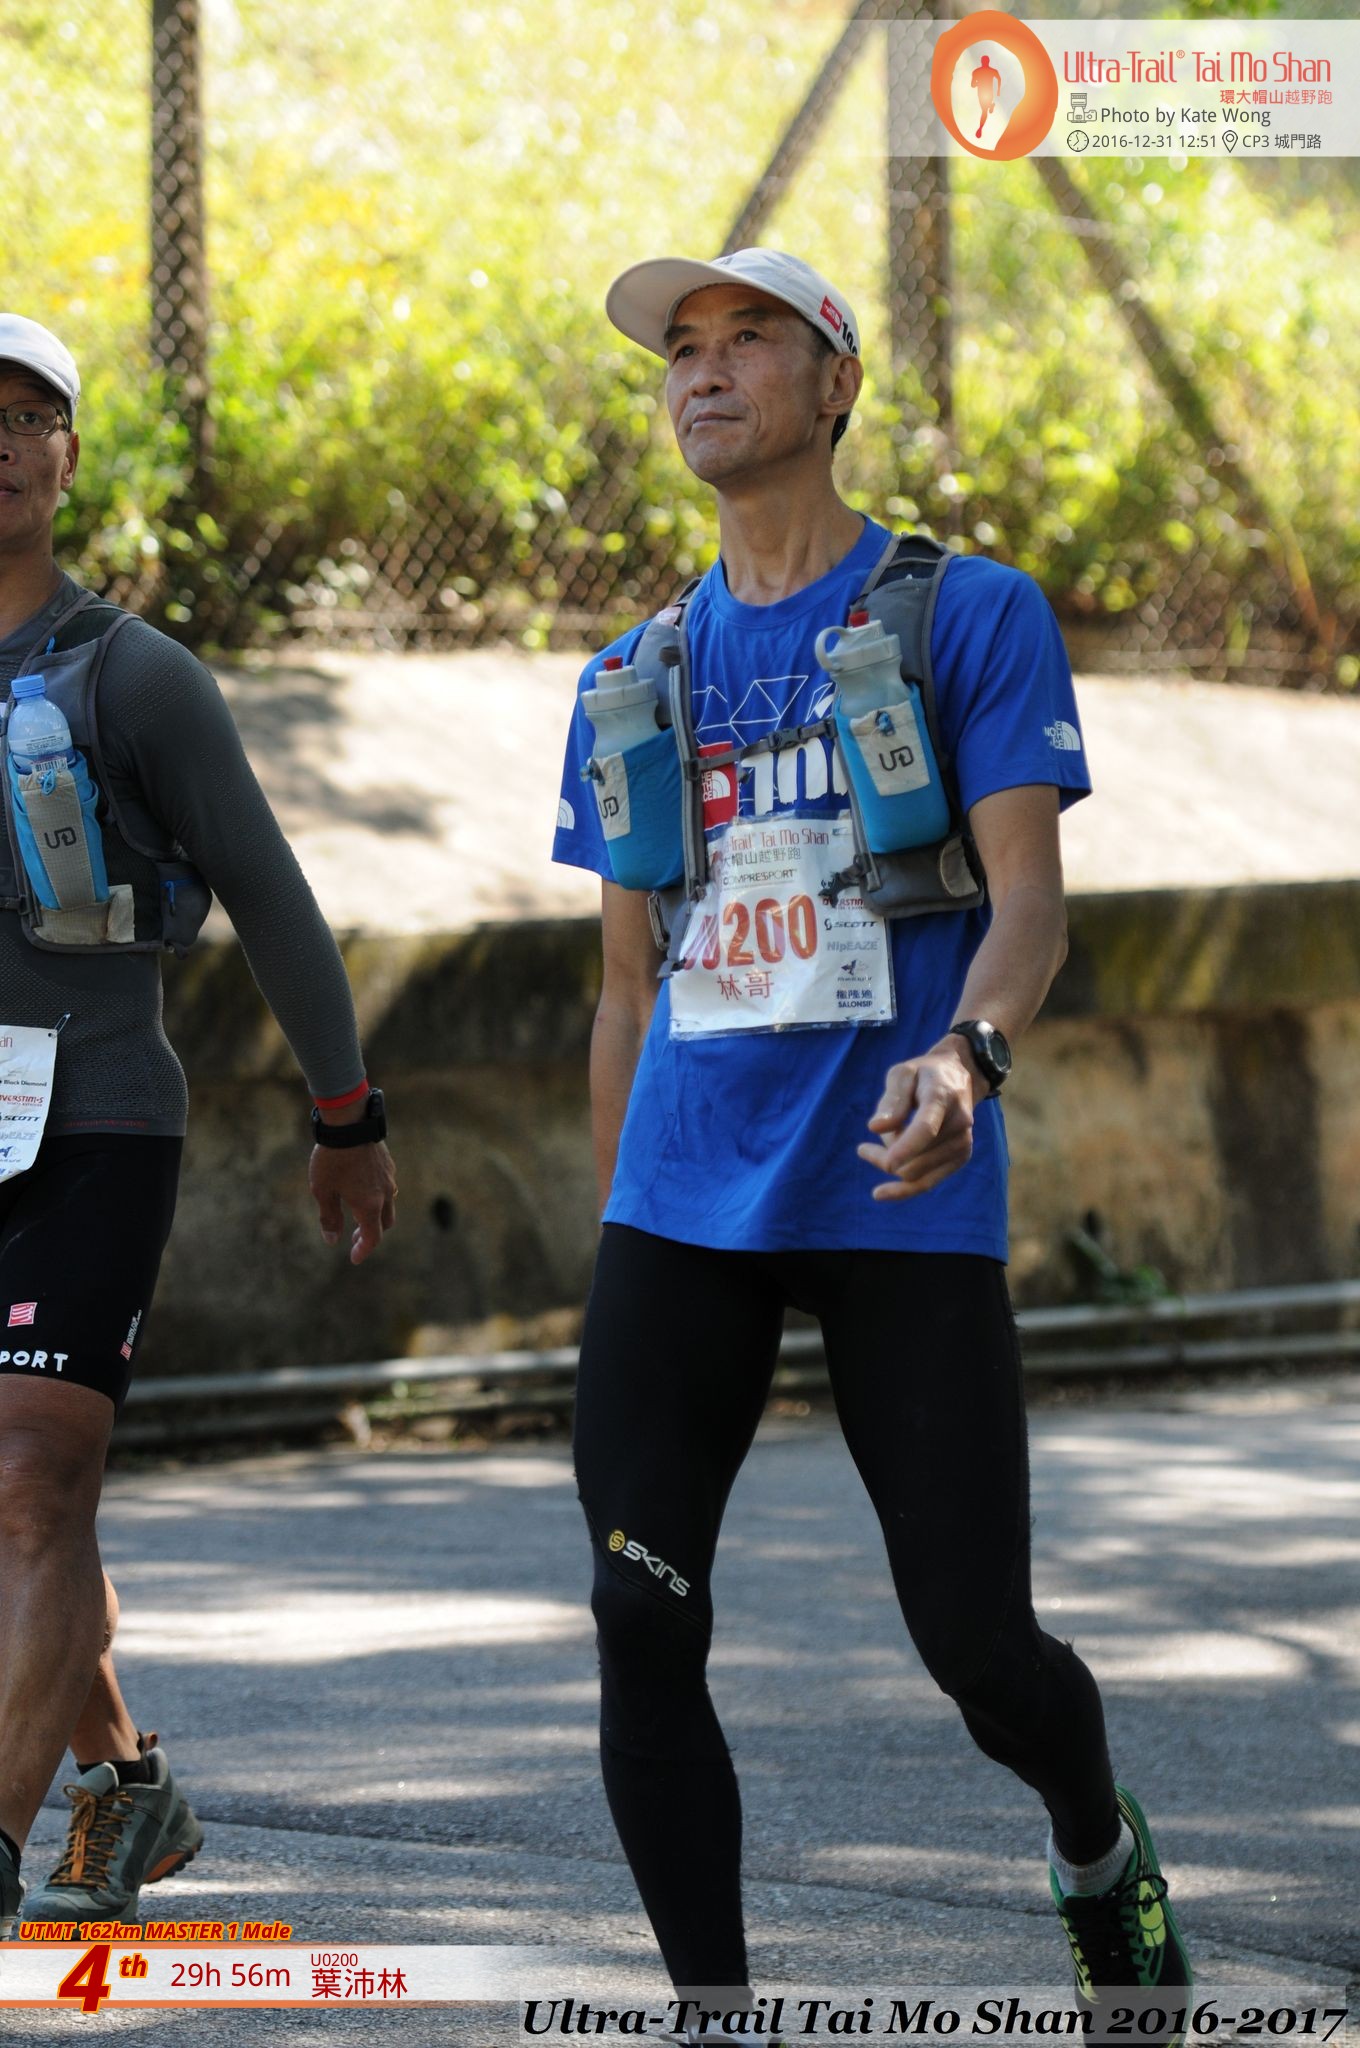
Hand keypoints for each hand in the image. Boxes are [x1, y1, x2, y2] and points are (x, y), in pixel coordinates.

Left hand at [309, 1141, 397, 1263]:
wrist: (349, 1123)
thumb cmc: (332, 1159)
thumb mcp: (323, 1191)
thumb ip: (329, 1217)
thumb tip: (332, 1240)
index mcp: (369, 1206)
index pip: (372, 1238)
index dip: (363, 1250)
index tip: (354, 1258)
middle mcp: (384, 1194)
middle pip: (384, 1223)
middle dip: (370, 1233)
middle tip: (353, 1236)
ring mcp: (389, 1178)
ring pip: (388, 1204)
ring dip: (374, 1213)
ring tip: (355, 1210)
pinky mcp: (388, 1164)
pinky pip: (386, 1186)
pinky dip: (376, 1195)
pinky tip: (360, 1185)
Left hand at [857, 1039, 980, 1200]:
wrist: (958, 1078)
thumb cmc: (922, 1074)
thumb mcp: (902, 1074)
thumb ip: (891, 1100)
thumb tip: (875, 1128)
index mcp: (942, 1097)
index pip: (926, 1129)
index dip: (905, 1148)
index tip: (886, 1164)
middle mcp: (959, 1123)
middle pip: (915, 1158)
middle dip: (884, 1158)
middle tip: (863, 1149)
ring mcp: (963, 1142)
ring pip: (917, 1174)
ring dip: (892, 1166)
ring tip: (876, 1149)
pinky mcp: (961, 1157)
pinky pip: (928, 1183)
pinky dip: (902, 1187)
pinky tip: (882, 1191)